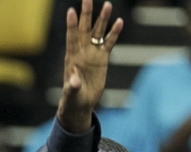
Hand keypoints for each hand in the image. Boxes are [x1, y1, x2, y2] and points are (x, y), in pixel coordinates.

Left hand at [57, 0, 122, 133]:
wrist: (80, 102)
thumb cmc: (72, 98)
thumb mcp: (71, 94)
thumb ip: (72, 86)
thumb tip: (75, 81)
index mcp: (71, 57)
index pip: (71, 38)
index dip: (71, 25)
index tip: (70, 11)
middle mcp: (82, 51)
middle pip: (84, 29)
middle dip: (86, 14)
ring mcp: (92, 53)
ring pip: (98, 32)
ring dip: (103, 19)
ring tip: (107, 4)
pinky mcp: (102, 58)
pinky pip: (109, 43)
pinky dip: (114, 33)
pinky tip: (119, 22)